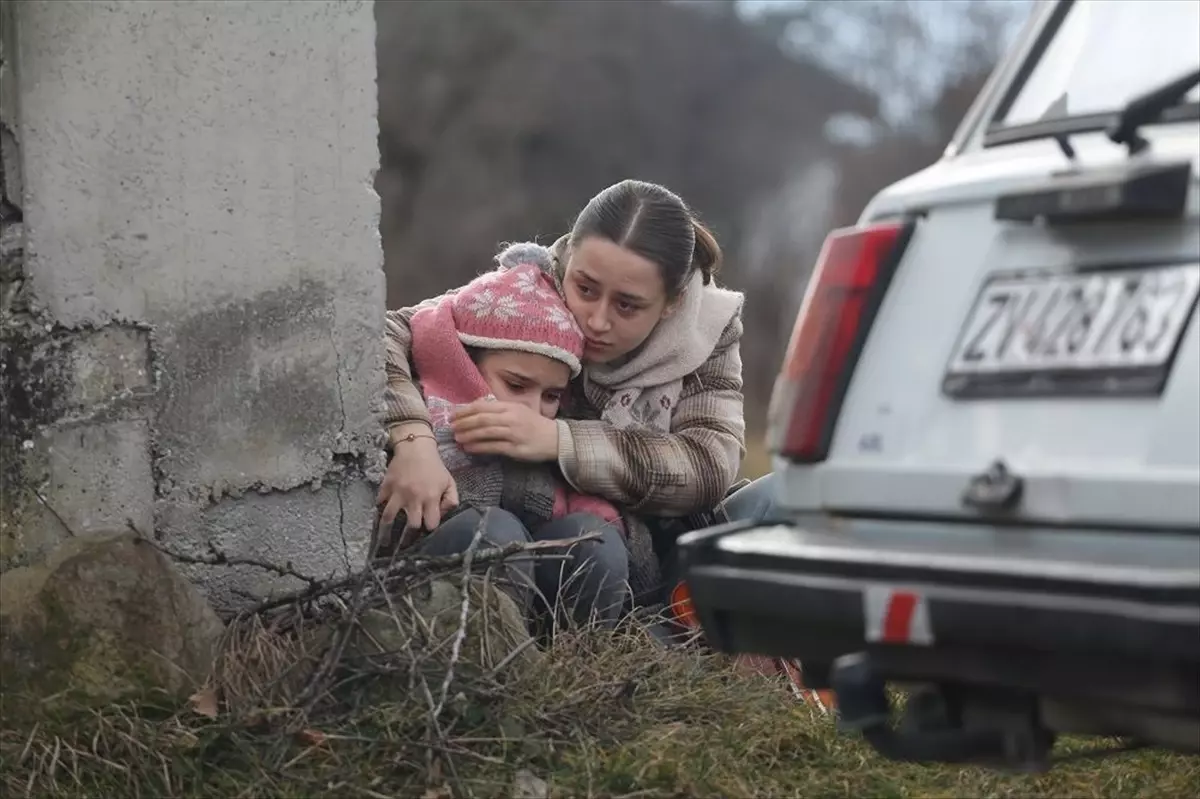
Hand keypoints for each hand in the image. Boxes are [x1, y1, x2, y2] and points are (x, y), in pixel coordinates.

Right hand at [376, 425, 458, 546]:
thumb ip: (451, 500)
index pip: (431, 524)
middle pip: (411, 525)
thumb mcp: (449, 482)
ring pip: (389, 517)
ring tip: (388, 534)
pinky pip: (379, 502)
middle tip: (409, 530)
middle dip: (412, 530)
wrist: (415, 448)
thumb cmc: (434, 467)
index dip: (430, 526)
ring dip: (389, 526)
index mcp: (431, 498)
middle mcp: (414, 498)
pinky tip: (383, 509)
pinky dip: (380, 506)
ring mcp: (398, 492)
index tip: (428, 524)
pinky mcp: (386, 486)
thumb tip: (442, 514)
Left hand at [451, 400, 558, 461]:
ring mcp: (513, 433)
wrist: (555, 439)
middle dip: (463, 423)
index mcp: (510, 407)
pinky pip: (492, 447)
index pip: (482, 406)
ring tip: (457, 438)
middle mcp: (510, 418)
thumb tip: (475, 407)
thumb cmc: (534, 424)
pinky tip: (469, 448)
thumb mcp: (517, 410)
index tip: (452, 416)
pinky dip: (478, 447)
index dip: (465, 411)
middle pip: (481, 419)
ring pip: (485, 433)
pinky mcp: (515, 449)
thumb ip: (498, 409)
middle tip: (451, 428)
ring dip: (468, 435)